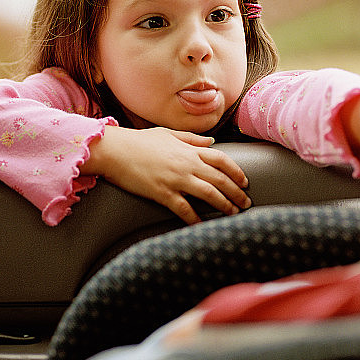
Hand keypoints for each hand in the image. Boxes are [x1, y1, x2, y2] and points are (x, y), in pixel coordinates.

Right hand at [81, 126, 250, 223]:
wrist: (114, 150)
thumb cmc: (139, 141)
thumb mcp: (168, 134)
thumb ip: (191, 138)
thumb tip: (212, 141)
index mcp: (189, 150)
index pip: (222, 160)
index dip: (236, 171)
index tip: (245, 182)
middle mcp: (187, 164)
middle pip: (220, 179)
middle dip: (236, 192)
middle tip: (246, 203)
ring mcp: (175, 179)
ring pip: (208, 193)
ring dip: (224, 204)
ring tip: (233, 213)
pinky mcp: (162, 193)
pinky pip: (184, 208)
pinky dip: (195, 218)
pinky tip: (202, 225)